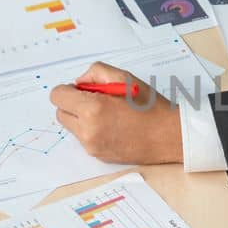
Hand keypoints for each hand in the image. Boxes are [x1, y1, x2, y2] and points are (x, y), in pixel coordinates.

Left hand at [49, 63, 182, 164]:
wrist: (169, 137)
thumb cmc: (151, 107)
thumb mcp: (125, 78)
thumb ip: (96, 72)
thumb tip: (79, 82)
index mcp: (93, 109)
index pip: (58, 96)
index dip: (69, 89)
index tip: (83, 90)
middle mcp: (88, 130)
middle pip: (60, 113)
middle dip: (73, 104)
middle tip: (96, 100)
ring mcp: (92, 146)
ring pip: (71, 127)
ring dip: (81, 118)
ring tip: (108, 114)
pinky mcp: (98, 155)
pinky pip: (83, 139)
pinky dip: (91, 130)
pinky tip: (113, 126)